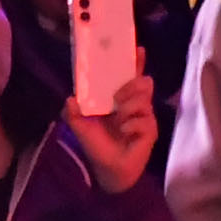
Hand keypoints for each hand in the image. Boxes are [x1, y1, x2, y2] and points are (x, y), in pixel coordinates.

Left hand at [63, 73, 158, 194]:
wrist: (109, 170)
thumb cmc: (97, 146)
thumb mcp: (81, 127)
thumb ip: (72, 113)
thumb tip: (70, 99)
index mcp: (120, 98)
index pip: (130, 76)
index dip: (136, 62)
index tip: (138, 50)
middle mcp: (135, 104)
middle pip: (143, 83)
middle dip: (131, 86)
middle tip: (118, 97)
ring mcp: (144, 117)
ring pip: (143, 101)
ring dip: (128, 108)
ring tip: (119, 119)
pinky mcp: (150, 131)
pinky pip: (144, 120)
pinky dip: (131, 125)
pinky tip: (125, 132)